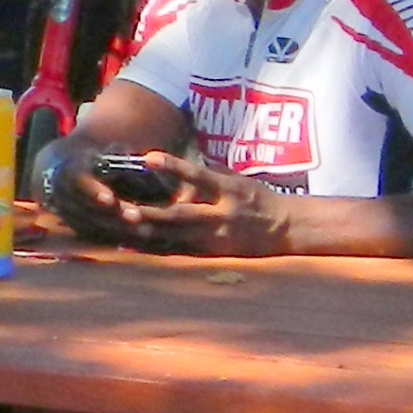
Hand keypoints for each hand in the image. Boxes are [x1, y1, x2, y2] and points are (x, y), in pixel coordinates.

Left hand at [78, 144, 297, 257]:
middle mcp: (223, 214)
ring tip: (127, 229)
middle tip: (126, 210)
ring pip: (179, 237)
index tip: (148, 158)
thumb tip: (180, 166)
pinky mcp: (217, 254)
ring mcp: (219, 237)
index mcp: (229, 190)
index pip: (198, 175)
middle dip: (154, 214)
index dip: (174, 166)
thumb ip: (209, 173)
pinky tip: (139, 248)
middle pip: (183, 215)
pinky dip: (162, 249)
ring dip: (152, 234)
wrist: (286, 227)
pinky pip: (185, 251)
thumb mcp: (237, 180)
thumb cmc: (257, 198)